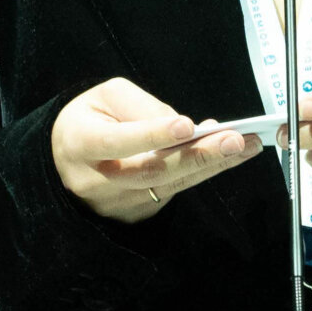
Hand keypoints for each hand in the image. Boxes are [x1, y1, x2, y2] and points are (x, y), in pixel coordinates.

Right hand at [52, 77, 263, 224]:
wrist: (65, 165)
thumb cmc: (88, 122)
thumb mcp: (103, 98)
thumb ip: (140, 106)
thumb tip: (181, 126)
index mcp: (81, 144)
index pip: (118, 141)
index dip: (152, 134)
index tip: (187, 126)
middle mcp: (98, 180)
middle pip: (152, 171)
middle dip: (197, 155)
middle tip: (234, 140)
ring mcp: (118, 203)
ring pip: (170, 185)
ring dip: (212, 165)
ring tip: (246, 145)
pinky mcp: (138, 213)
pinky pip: (174, 190)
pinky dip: (201, 172)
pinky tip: (226, 155)